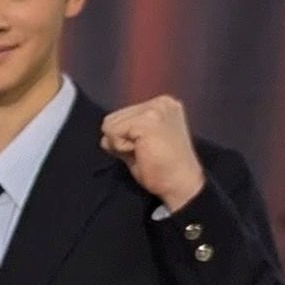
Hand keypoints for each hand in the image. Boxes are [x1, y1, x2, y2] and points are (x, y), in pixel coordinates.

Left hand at [99, 95, 207, 211]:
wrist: (180, 183)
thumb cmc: (161, 167)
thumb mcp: (141, 142)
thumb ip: (126, 130)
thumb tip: (105, 130)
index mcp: (161, 104)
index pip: (119, 116)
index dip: (123, 138)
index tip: (145, 148)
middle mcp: (160, 101)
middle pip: (111, 119)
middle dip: (120, 140)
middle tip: (144, 151)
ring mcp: (155, 109)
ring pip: (109, 125)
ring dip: (120, 144)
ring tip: (143, 151)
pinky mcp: (147, 120)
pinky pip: (112, 133)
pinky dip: (120, 148)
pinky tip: (141, 152)